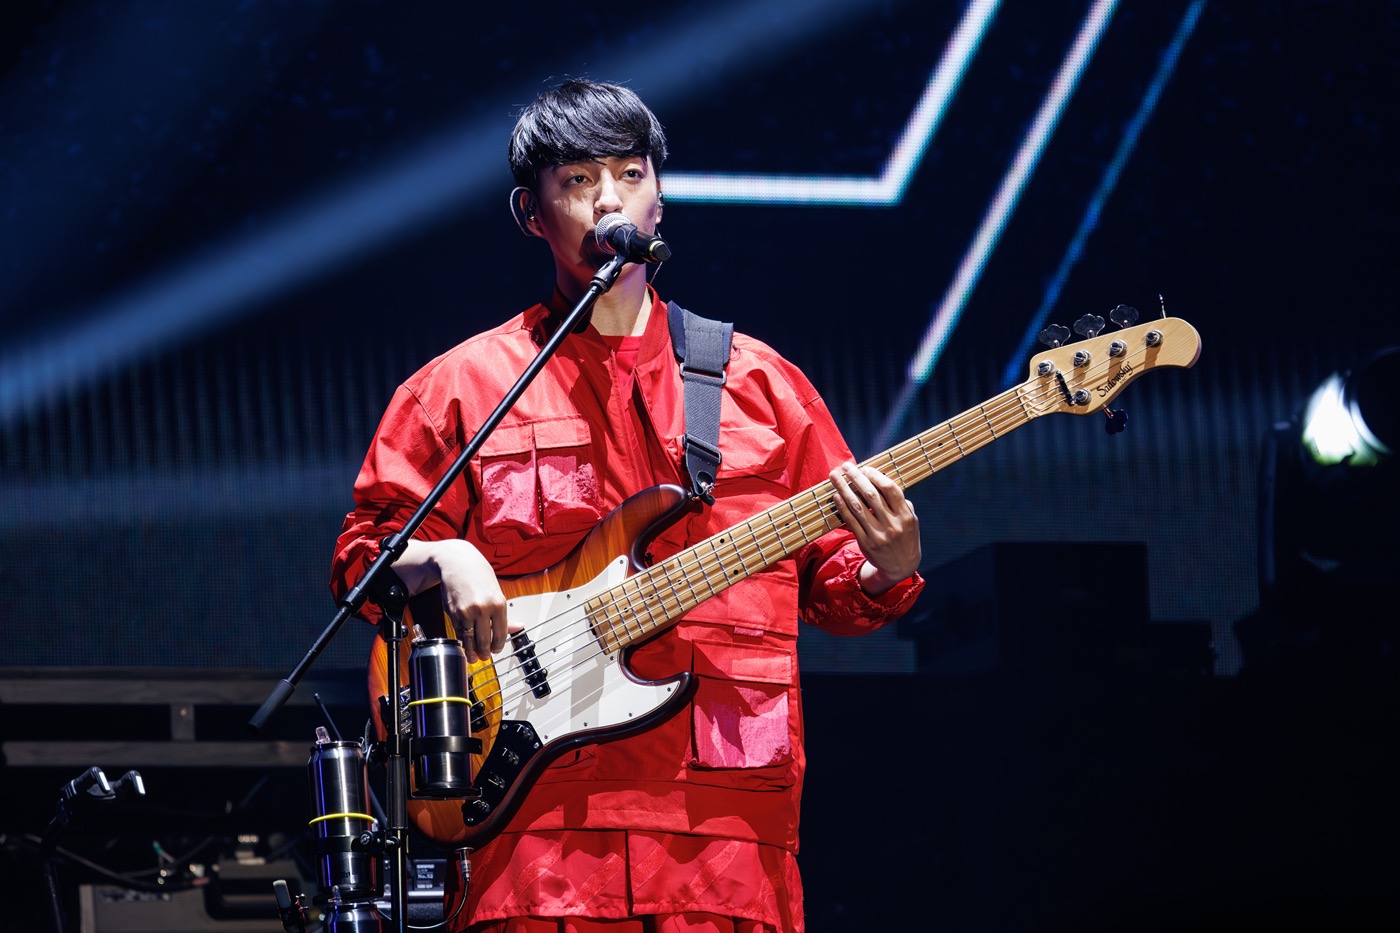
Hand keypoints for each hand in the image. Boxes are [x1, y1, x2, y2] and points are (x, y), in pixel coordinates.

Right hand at [400, 538, 508, 660]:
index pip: (501, 634)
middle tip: (485, 656)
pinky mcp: (454, 614)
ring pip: (470, 640)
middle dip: (485, 652)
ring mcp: (467, 612)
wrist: (457, 563)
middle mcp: (483, 609)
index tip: (497, 650)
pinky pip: (459, 632)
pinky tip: (465, 643)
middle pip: (485, 640)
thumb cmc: (478, 575)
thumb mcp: (496, 591)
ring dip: (472, 651)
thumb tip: (517, 627)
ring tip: (473, 657)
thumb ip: (505, 614)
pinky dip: (463, 640)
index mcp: (499, 604)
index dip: (498, 646)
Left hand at [829, 462, 920, 595]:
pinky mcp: (866, 543)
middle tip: (846, 466)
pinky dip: (842, 507)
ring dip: (843, 489)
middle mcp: (892, 525)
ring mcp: (878, 535)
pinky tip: (836, 496)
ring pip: (857, 507)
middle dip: (856, 477)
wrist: (901, 568)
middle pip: (870, 495)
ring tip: (834, 476)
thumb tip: (883, 483)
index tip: (865, 468)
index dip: (876, 475)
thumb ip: (902, 503)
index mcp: (905, 516)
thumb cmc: (905, 538)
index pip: (889, 489)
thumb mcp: (911, 521)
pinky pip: (851, 522)